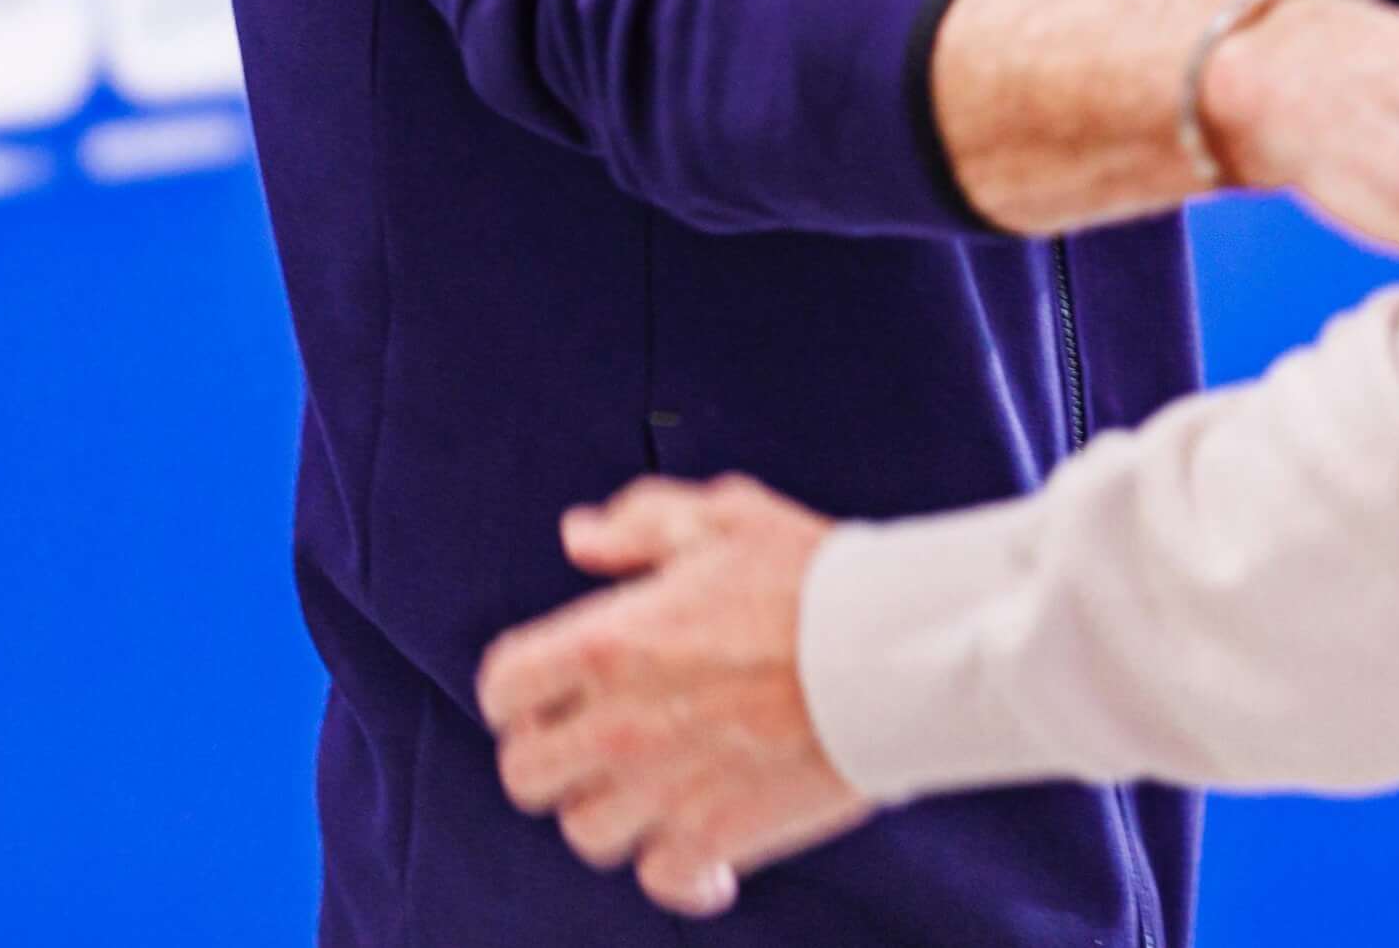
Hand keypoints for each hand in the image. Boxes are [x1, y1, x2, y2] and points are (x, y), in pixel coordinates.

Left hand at [476, 476, 866, 918]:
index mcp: (606, 642)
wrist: (895, 652)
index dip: (520, 691)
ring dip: (613, 812)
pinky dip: (678, 874)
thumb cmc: (815, 578)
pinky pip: (661, 880)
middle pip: (525, 774)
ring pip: (586, 831)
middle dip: (551, 758)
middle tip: (592, 745)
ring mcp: (662, 789)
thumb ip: (641, 522)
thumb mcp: (724, 518)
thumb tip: (578, 536)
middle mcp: (617, 723)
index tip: (549, 693)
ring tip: (653, 790)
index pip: (503, 688)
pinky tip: (701, 855)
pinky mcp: (716, 836)